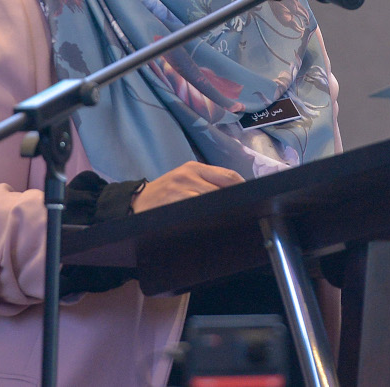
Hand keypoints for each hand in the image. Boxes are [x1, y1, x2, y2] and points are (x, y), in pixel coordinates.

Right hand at [130, 161, 244, 213]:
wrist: (137, 203)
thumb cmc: (166, 193)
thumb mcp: (185, 180)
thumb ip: (208, 183)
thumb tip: (237, 194)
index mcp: (195, 167)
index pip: (228, 176)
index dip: (243, 188)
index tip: (252, 199)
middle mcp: (189, 174)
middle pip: (224, 189)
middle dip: (235, 202)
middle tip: (244, 213)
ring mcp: (181, 188)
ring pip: (213, 201)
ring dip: (223, 211)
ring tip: (230, 219)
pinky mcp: (175, 202)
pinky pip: (199, 210)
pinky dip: (208, 217)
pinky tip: (212, 223)